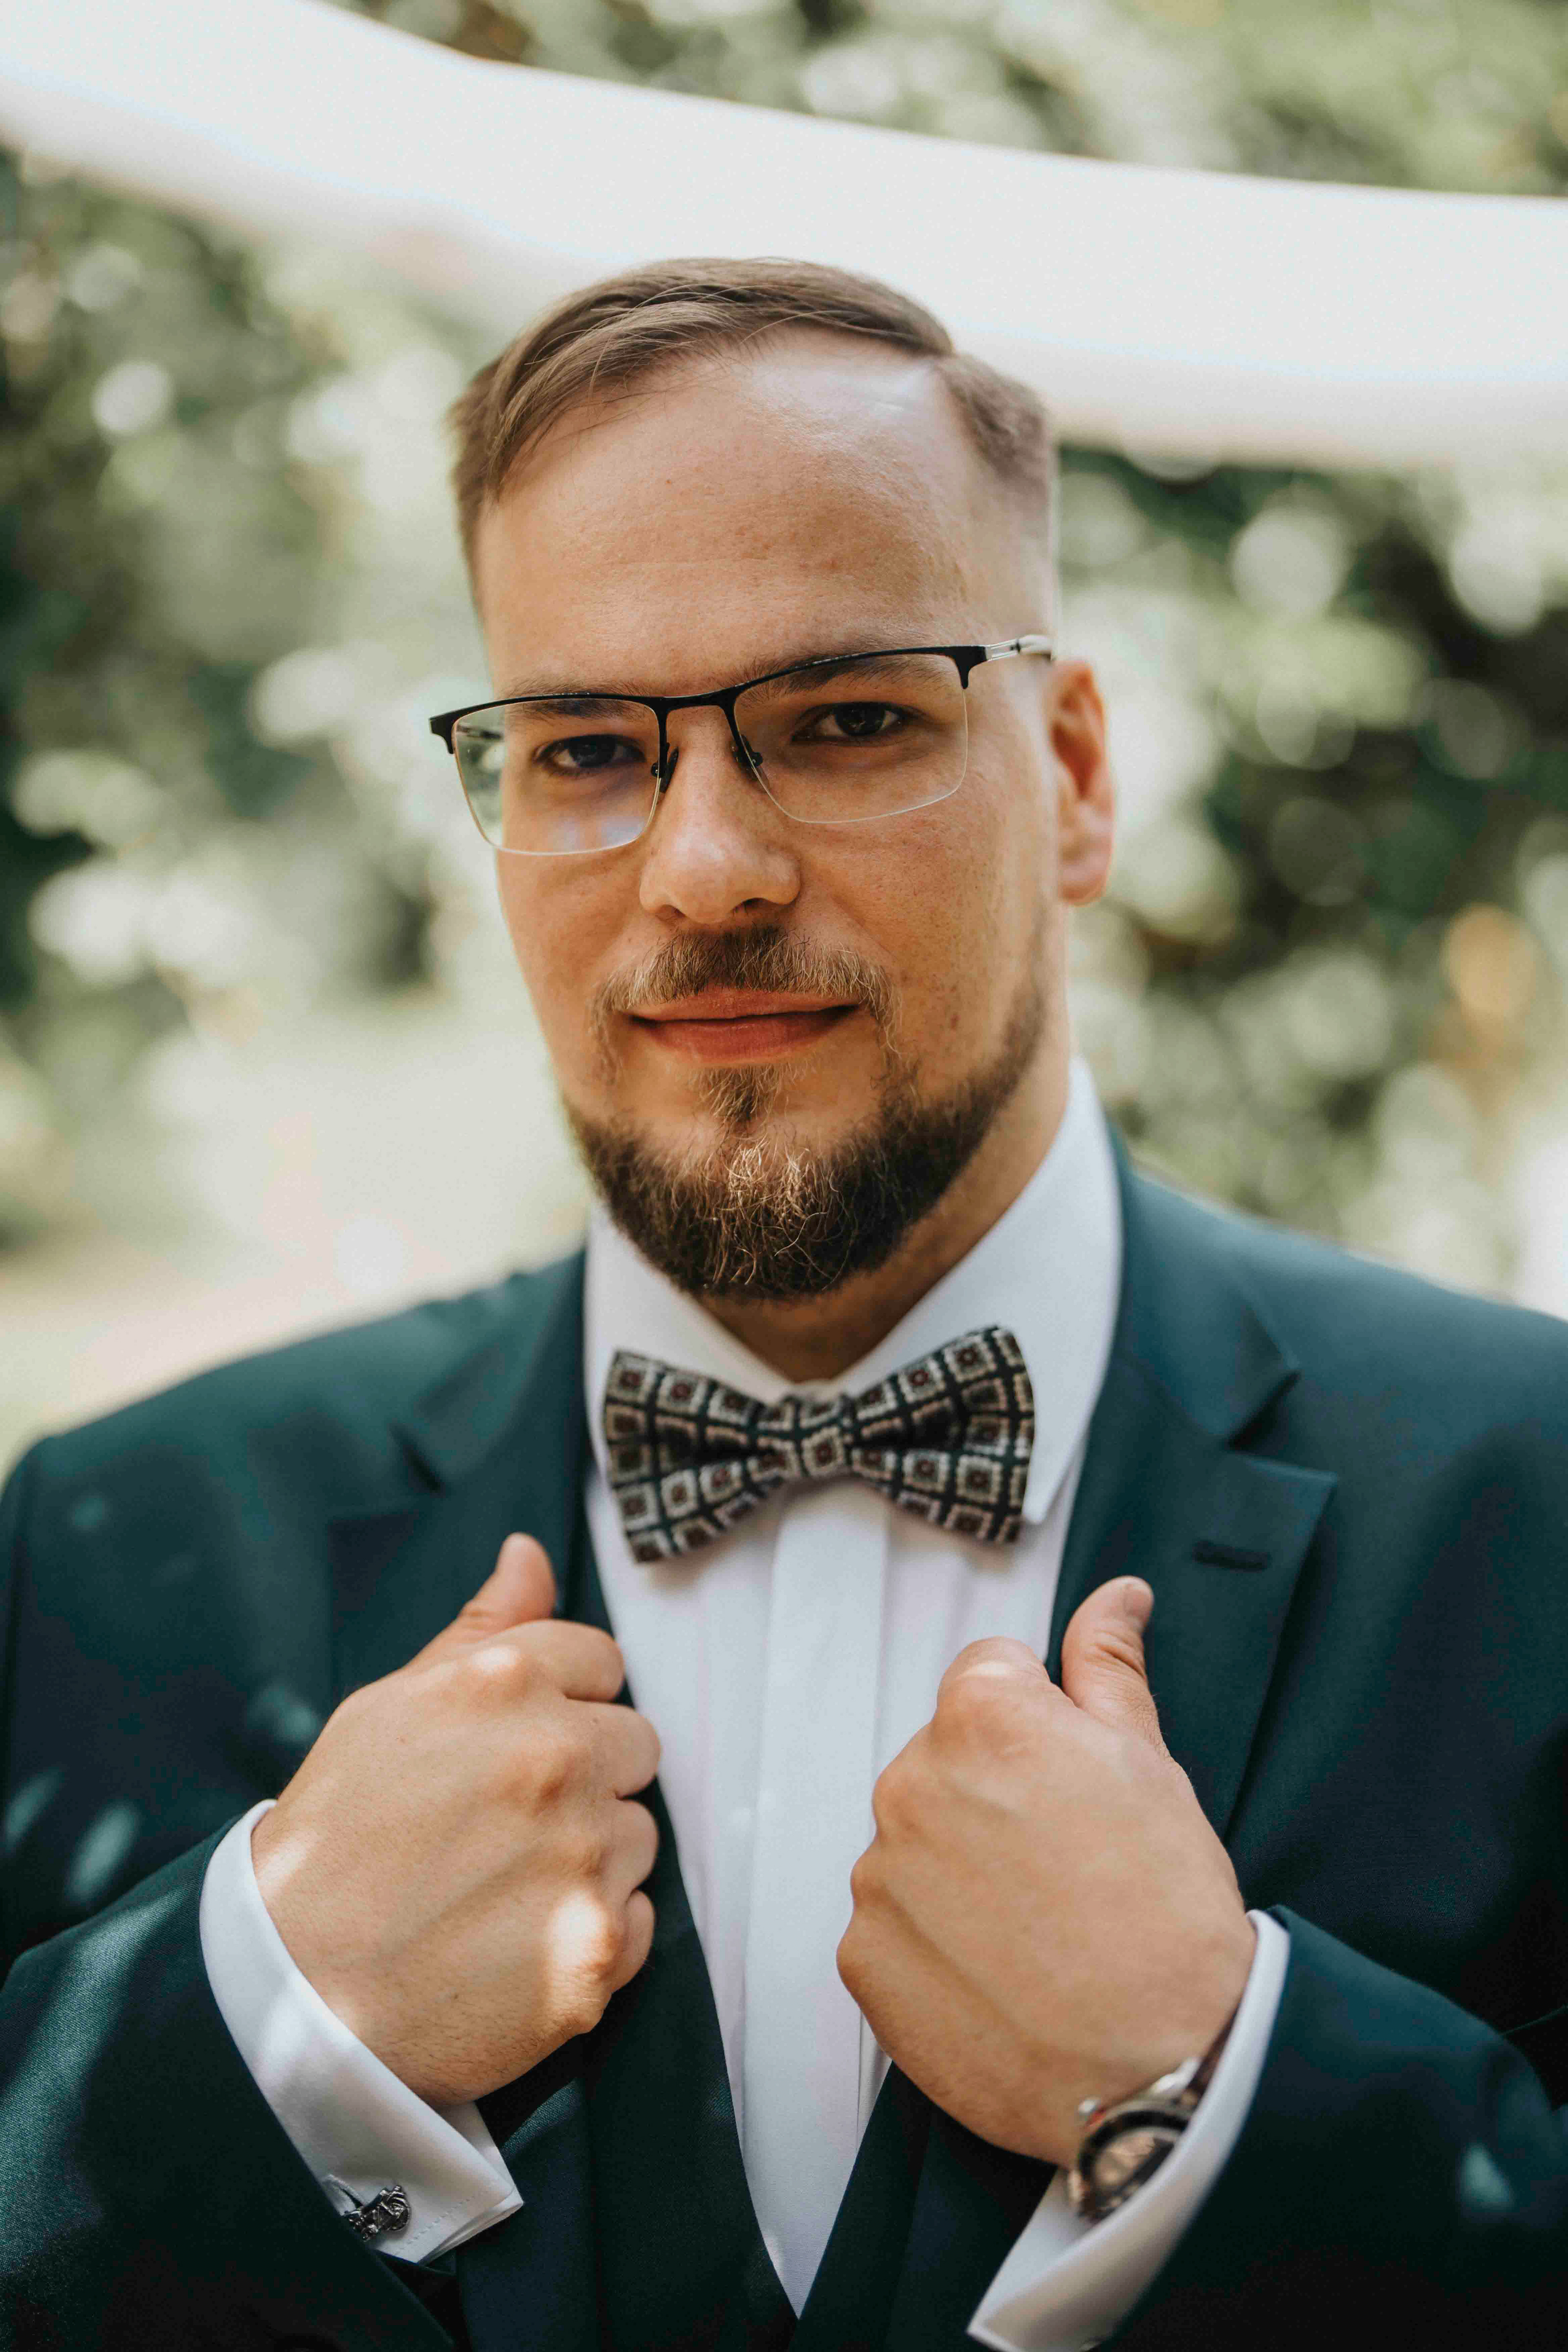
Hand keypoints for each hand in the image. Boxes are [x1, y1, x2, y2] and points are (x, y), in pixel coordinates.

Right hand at [251, 1534, 659, 2106]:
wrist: (292, 1991)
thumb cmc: (334, 1841)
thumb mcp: (389, 1708)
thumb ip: (480, 1628)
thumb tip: (530, 1552)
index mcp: (504, 1684)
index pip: (601, 1661)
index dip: (564, 1702)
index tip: (515, 1745)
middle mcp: (556, 1757)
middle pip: (637, 1743)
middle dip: (589, 1774)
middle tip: (508, 1823)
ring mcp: (582, 1855)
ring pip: (641, 1834)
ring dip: (593, 1857)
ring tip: (505, 1889)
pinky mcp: (597, 1946)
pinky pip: (640, 1918)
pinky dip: (595, 1933)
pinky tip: (521, 1944)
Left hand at [836, 1577, 1254, 2166]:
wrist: (1164, 2064)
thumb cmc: (1167, 1909)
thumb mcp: (1150, 1763)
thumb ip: (1109, 1665)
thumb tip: (1115, 1594)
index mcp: (982, 1717)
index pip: (990, 1677)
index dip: (1043, 1727)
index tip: (1078, 1787)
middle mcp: (911, 1781)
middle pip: (947, 1762)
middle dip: (997, 1797)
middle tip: (1071, 1865)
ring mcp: (879, 1874)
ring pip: (918, 1844)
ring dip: (963, 1871)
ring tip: (1042, 1931)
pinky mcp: (861, 1958)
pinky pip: (892, 1927)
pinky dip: (935, 1947)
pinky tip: (1002, 1977)